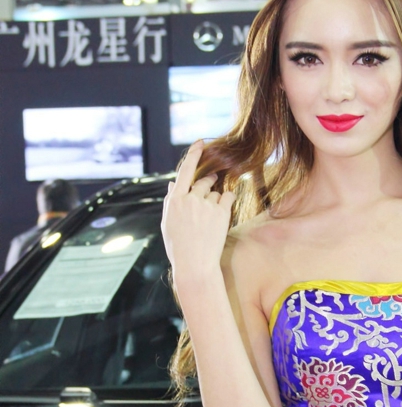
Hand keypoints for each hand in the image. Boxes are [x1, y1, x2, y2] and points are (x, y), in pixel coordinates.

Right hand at [161, 139, 234, 286]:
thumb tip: (173, 184)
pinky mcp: (221, 213)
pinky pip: (228, 197)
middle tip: (207, 201)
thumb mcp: (168, 223)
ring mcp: (206, 205)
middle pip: (203, 182)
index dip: (193, 155)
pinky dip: (228, 201)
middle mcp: (190, 199)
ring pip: (216, 192)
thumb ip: (171, 201)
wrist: (195, 264)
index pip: (184, 171)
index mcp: (174, 200)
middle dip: (207, 186)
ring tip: (210, 220)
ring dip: (216, 200)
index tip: (200, 143)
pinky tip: (223, 213)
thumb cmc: (179, 246)